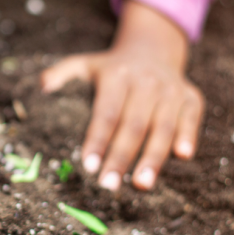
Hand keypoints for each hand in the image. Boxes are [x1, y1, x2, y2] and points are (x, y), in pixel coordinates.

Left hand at [41, 0, 203, 190]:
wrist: (153, 49)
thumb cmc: (112, 68)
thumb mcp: (85, 64)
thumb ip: (62, 73)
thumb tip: (42, 87)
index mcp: (117, 76)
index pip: (106, 113)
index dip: (97, 140)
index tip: (88, 166)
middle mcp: (146, 82)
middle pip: (133, 125)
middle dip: (121, 157)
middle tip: (109, 185)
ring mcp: (171, 89)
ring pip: (162, 127)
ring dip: (153, 157)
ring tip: (141, 185)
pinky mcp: (191, 97)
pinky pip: (191, 118)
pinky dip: (188, 135)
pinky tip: (182, 156)